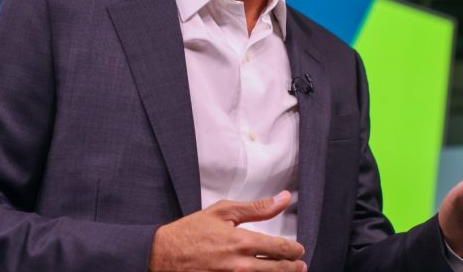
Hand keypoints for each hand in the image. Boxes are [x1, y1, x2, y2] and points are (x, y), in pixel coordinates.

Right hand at [148, 190, 306, 271]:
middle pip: (278, 271)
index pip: (279, 249)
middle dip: (293, 268)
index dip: (294, 251)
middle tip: (300, 265)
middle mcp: (239, 266)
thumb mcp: (223, 211)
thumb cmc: (190, 232)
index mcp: (241, 242)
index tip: (299, 250)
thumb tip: (284, 198)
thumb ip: (257, 208)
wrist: (161, 255)